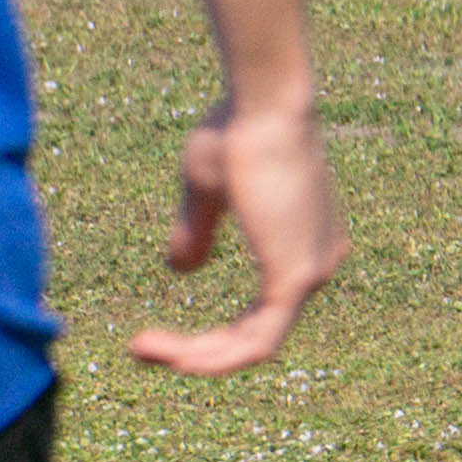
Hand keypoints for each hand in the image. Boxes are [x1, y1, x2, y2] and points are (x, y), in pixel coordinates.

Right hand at [128, 96, 343, 376]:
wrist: (262, 104)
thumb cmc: (238, 133)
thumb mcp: (207, 190)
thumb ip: (197, 232)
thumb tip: (182, 270)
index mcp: (307, 245)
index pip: (260, 315)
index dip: (211, 337)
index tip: (153, 338)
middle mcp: (320, 263)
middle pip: (256, 334)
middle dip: (198, 351)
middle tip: (140, 349)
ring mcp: (313, 272)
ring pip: (254, 344)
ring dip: (198, 357)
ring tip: (143, 349)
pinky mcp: (297, 274)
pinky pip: (259, 341)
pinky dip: (217, 356)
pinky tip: (176, 357)